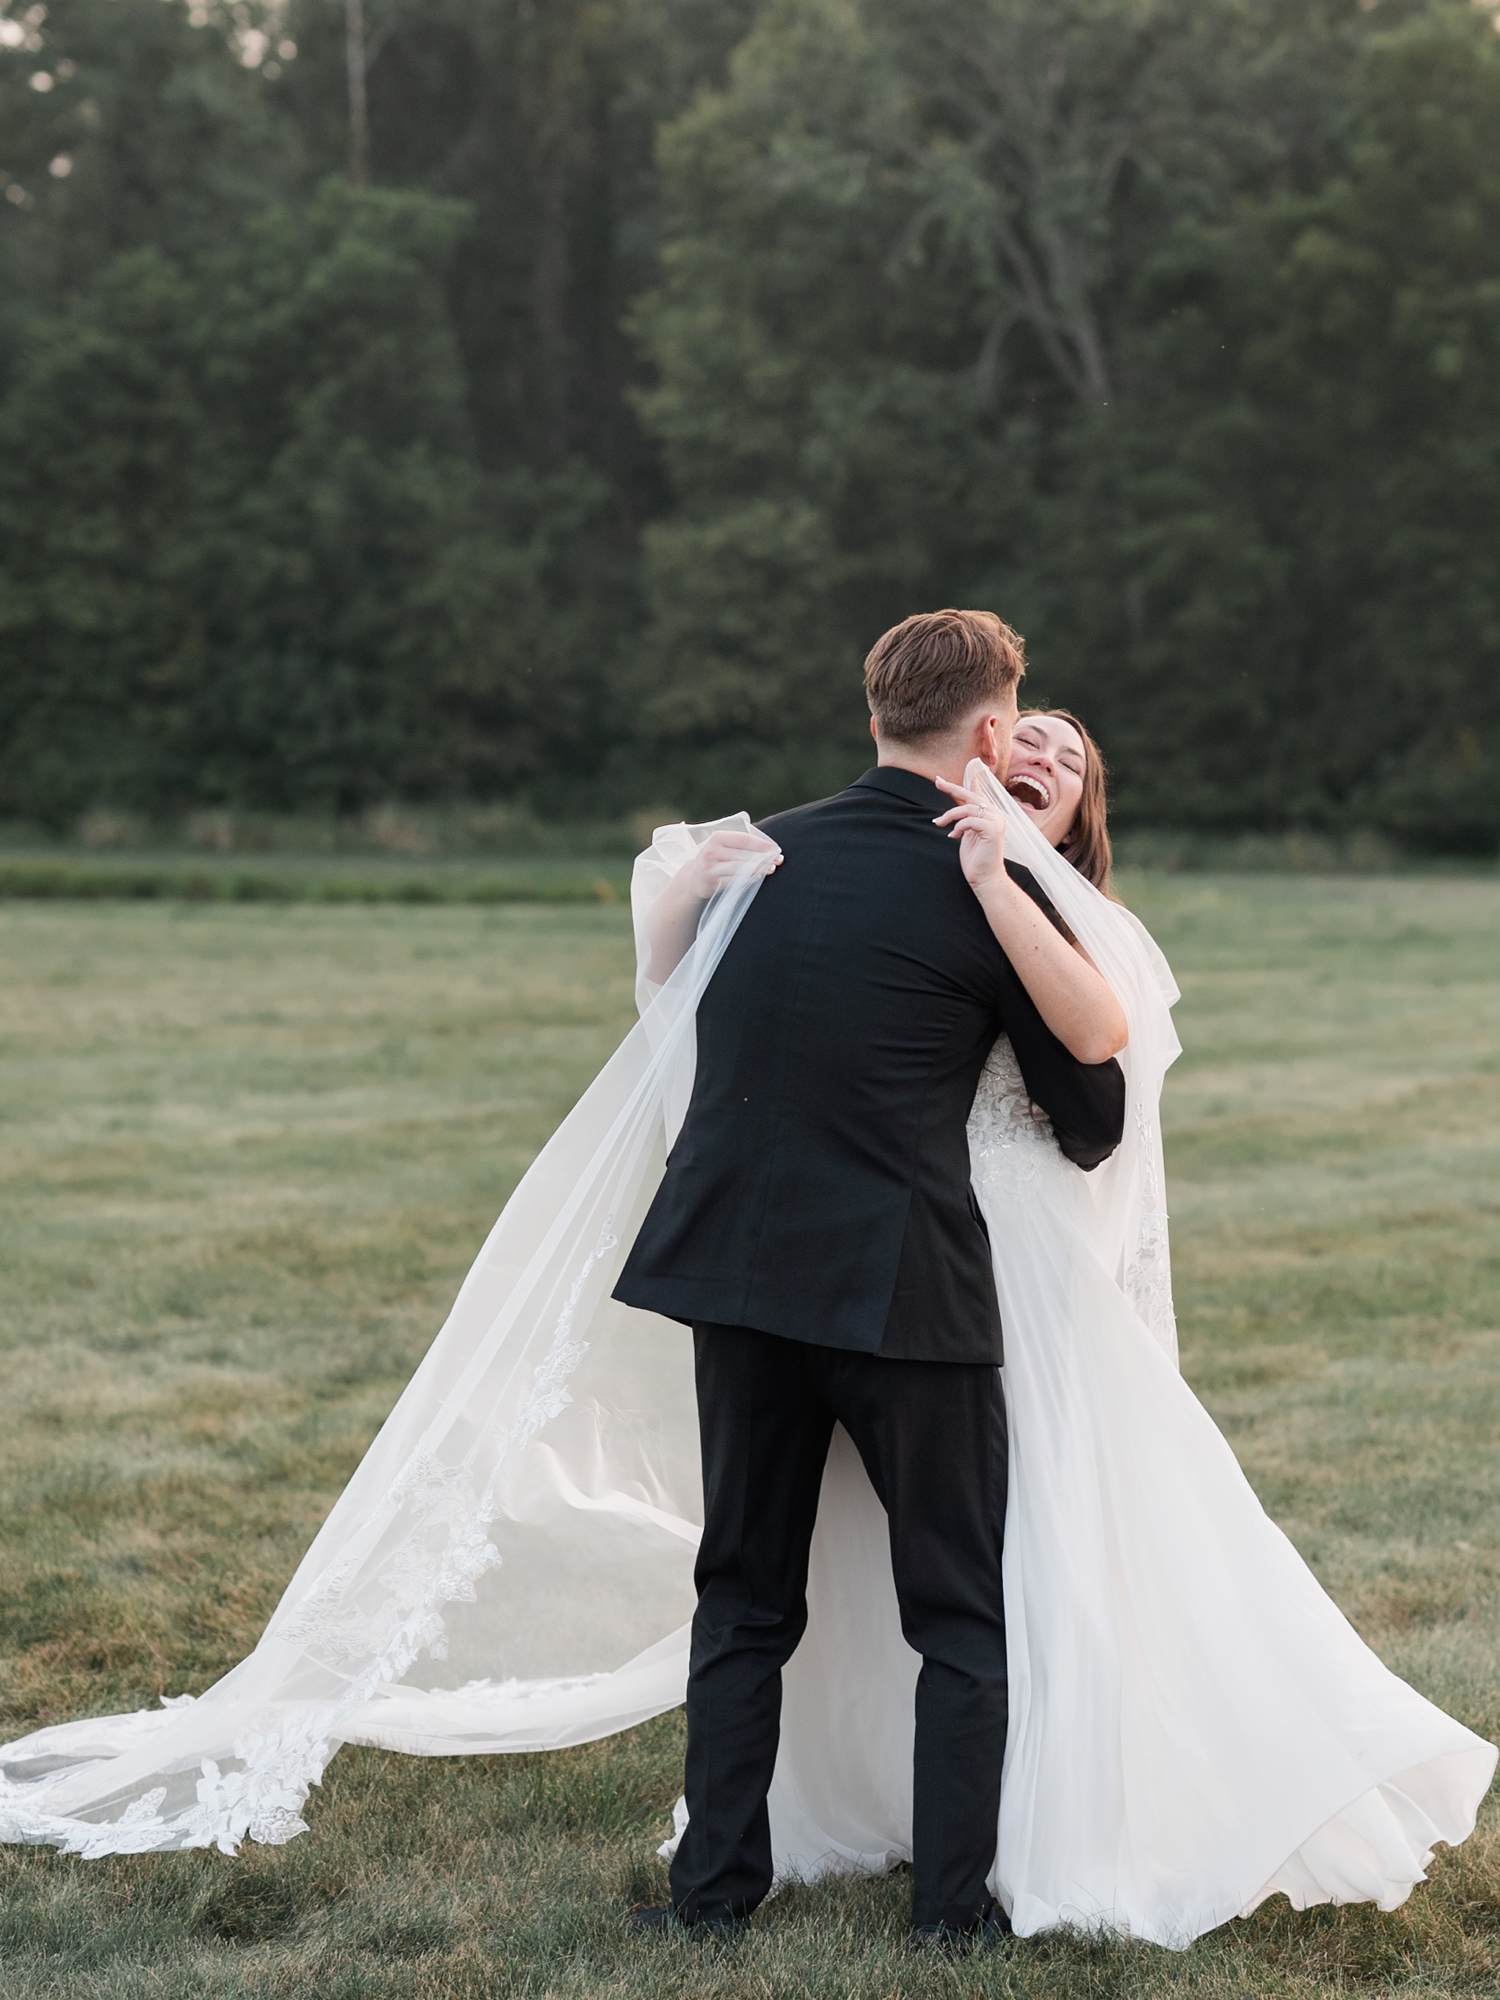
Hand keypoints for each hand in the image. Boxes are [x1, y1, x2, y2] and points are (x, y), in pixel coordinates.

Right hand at [685, 828, 783, 899]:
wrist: (692, 879)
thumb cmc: (715, 859)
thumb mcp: (722, 845)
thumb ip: (740, 842)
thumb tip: (769, 847)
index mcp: (717, 838)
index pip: (743, 839)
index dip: (761, 844)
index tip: (775, 849)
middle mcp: (712, 851)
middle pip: (743, 855)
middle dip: (763, 858)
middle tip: (778, 860)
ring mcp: (711, 868)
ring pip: (740, 869)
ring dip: (758, 869)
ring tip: (770, 869)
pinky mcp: (711, 883)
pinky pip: (734, 881)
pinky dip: (748, 879)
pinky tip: (757, 877)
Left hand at [933, 774, 1008, 894]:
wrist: (985, 878)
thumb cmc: (976, 859)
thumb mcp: (968, 834)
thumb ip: (966, 820)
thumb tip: (958, 810)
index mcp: (990, 816)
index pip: (978, 794)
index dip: (965, 783)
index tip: (946, 778)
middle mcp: (996, 816)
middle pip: (972, 796)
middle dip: (953, 788)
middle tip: (937, 782)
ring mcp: (996, 822)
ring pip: (968, 808)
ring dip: (950, 815)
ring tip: (940, 824)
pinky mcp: (992, 830)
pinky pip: (970, 820)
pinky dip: (958, 826)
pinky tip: (954, 836)